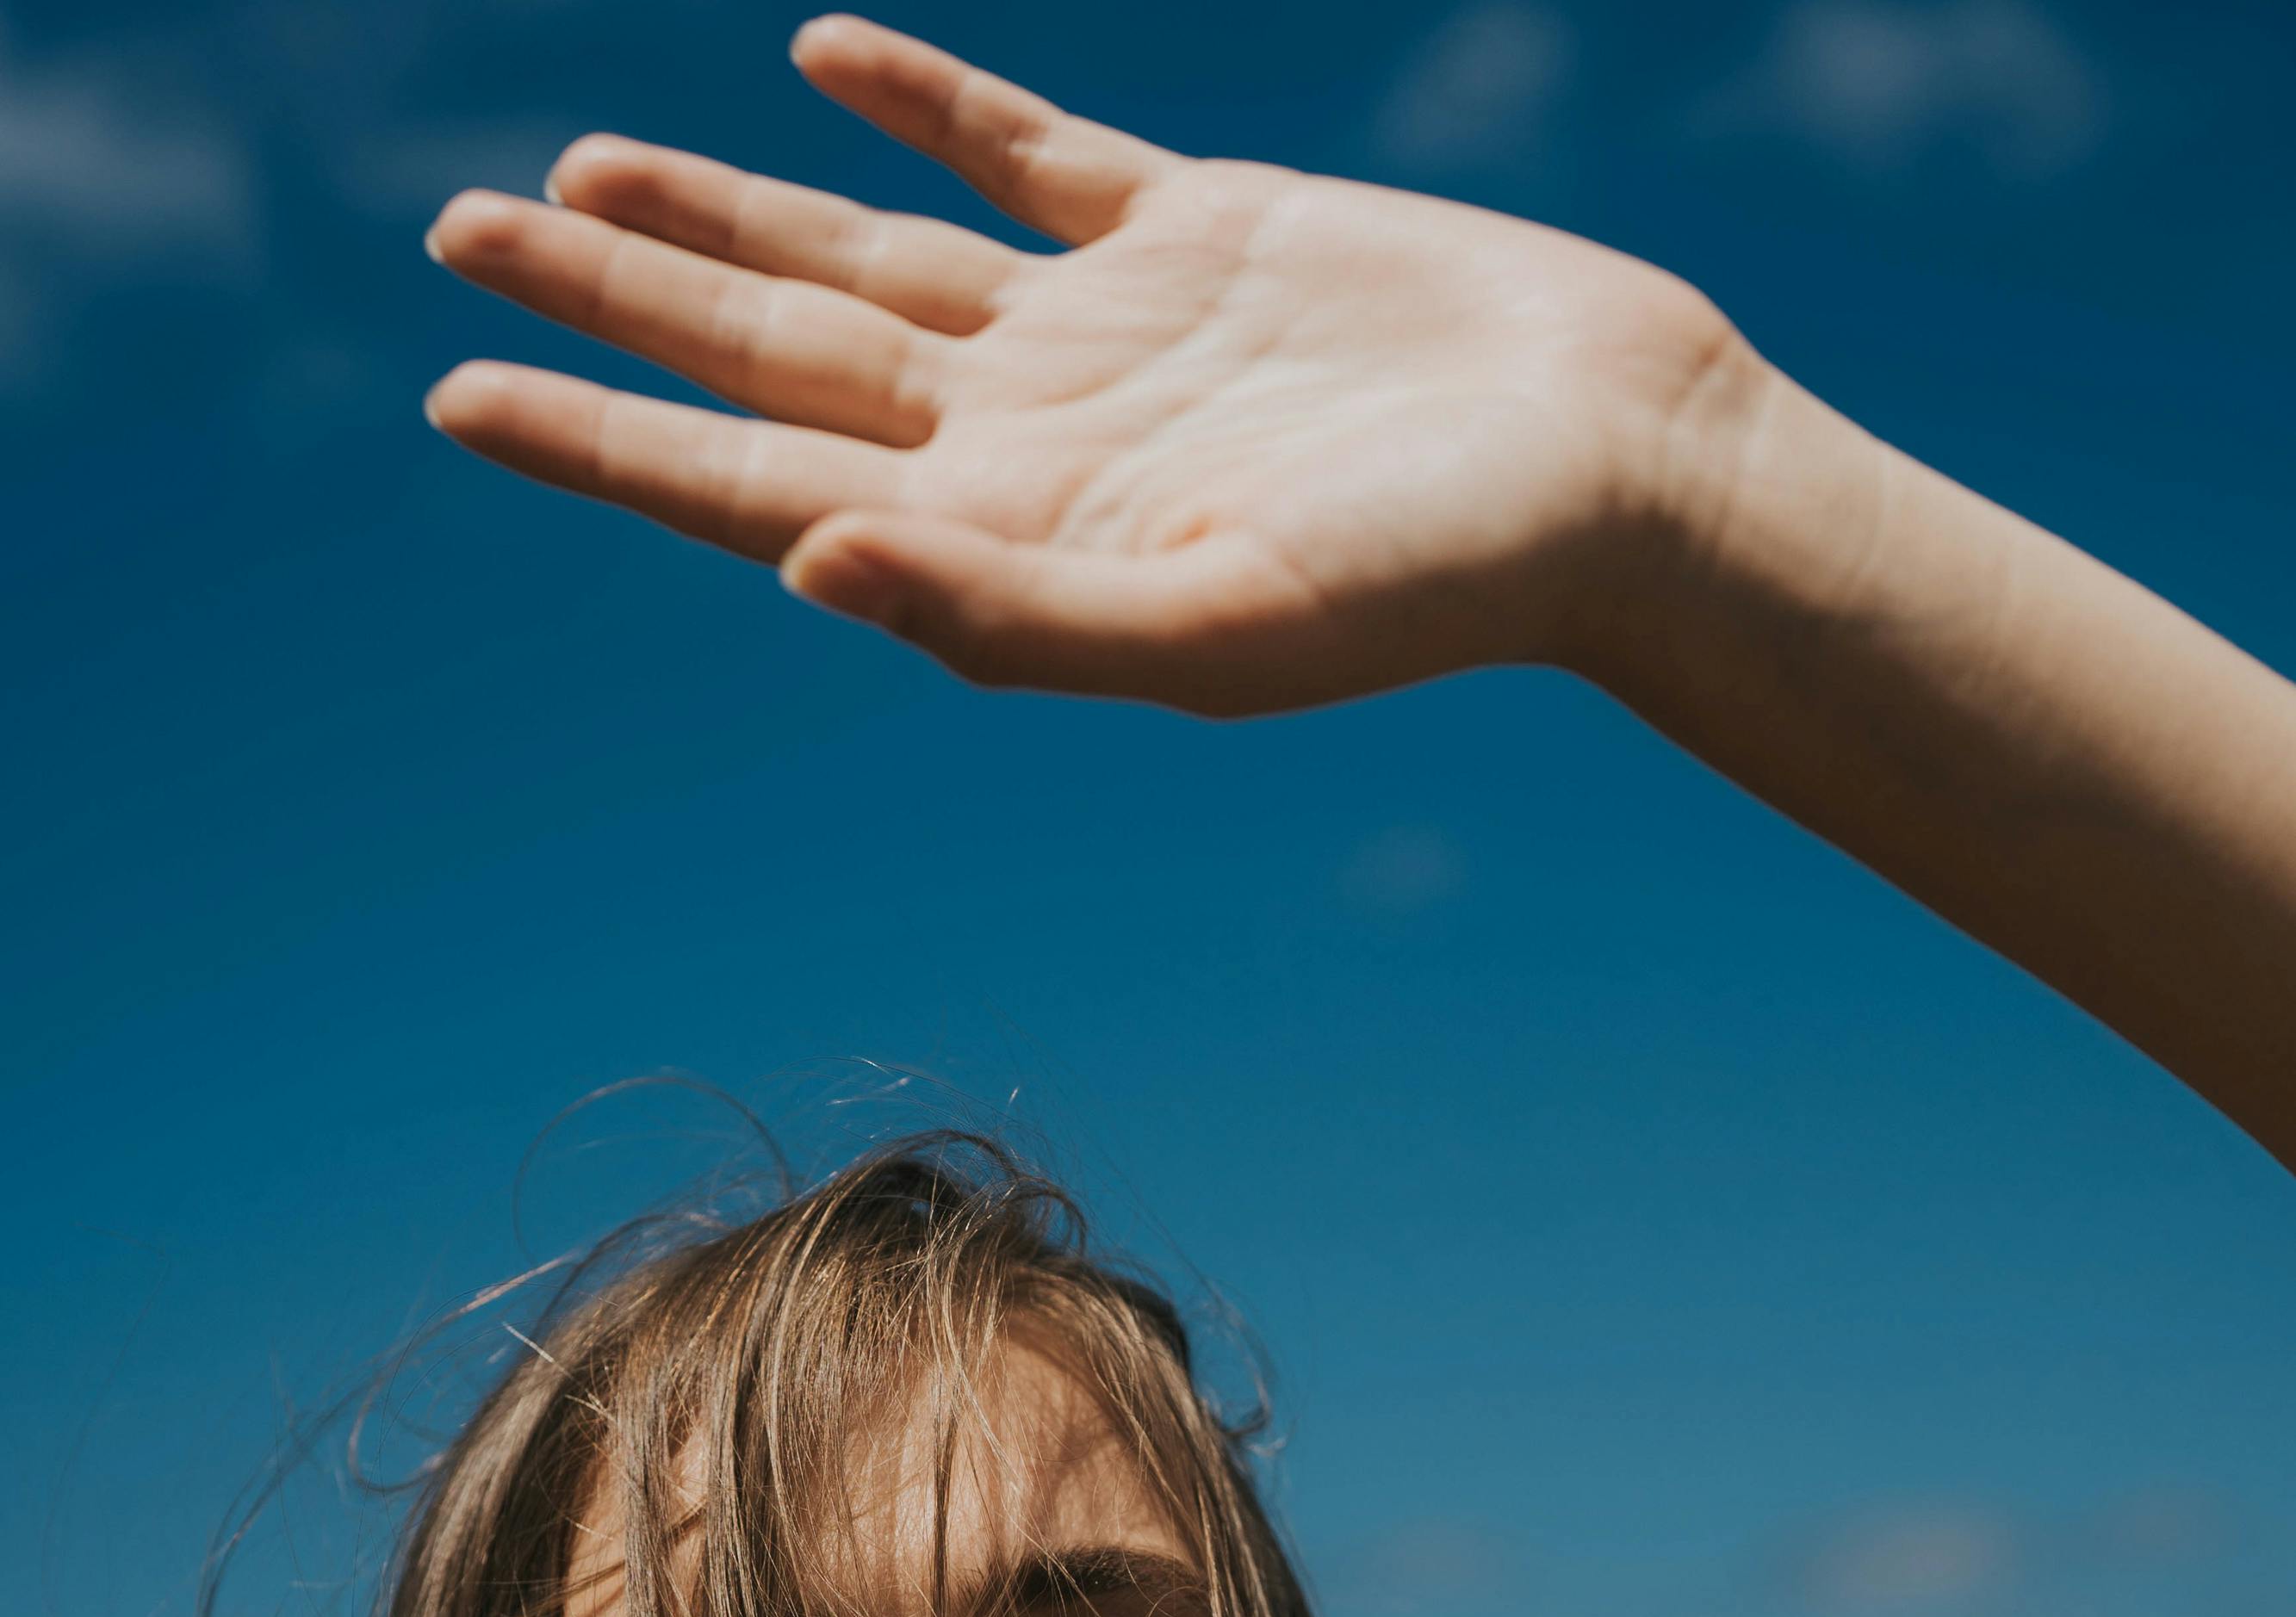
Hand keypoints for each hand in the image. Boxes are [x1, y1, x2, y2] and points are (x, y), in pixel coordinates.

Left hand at [423, 15, 1747, 713]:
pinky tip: (822, 54)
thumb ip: (1012, 618)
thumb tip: (805, 562)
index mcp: (1008, 540)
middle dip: (614, 298)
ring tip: (576, 167)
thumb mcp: (1218, 628)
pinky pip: (1018, 152)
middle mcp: (1023, 439)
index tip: (459, 389)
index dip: (603, 436)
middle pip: (769, 349)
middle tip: (453, 236)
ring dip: (719, 206)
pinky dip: (920, 102)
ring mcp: (1097, 333)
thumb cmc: (1435, 583)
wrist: (1615, 470)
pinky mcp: (1190, 229)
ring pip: (857, 252)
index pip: (753, 480)